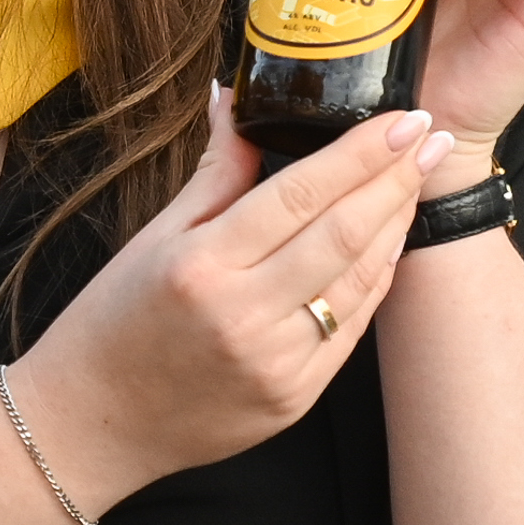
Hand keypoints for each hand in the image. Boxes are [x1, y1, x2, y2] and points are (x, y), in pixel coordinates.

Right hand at [4, 97, 463, 512]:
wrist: (93, 424)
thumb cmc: (112, 323)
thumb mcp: (153, 238)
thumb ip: (214, 174)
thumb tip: (239, 100)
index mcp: (201, 266)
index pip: (300, 193)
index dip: (361, 152)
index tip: (402, 119)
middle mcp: (243, 317)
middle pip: (343, 234)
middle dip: (396, 180)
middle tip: (430, 136)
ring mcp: (275, 365)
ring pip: (358, 282)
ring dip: (395, 226)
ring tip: (415, 181)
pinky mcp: (294, 400)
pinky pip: (351, 330)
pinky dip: (375, 281)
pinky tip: (388, 243)